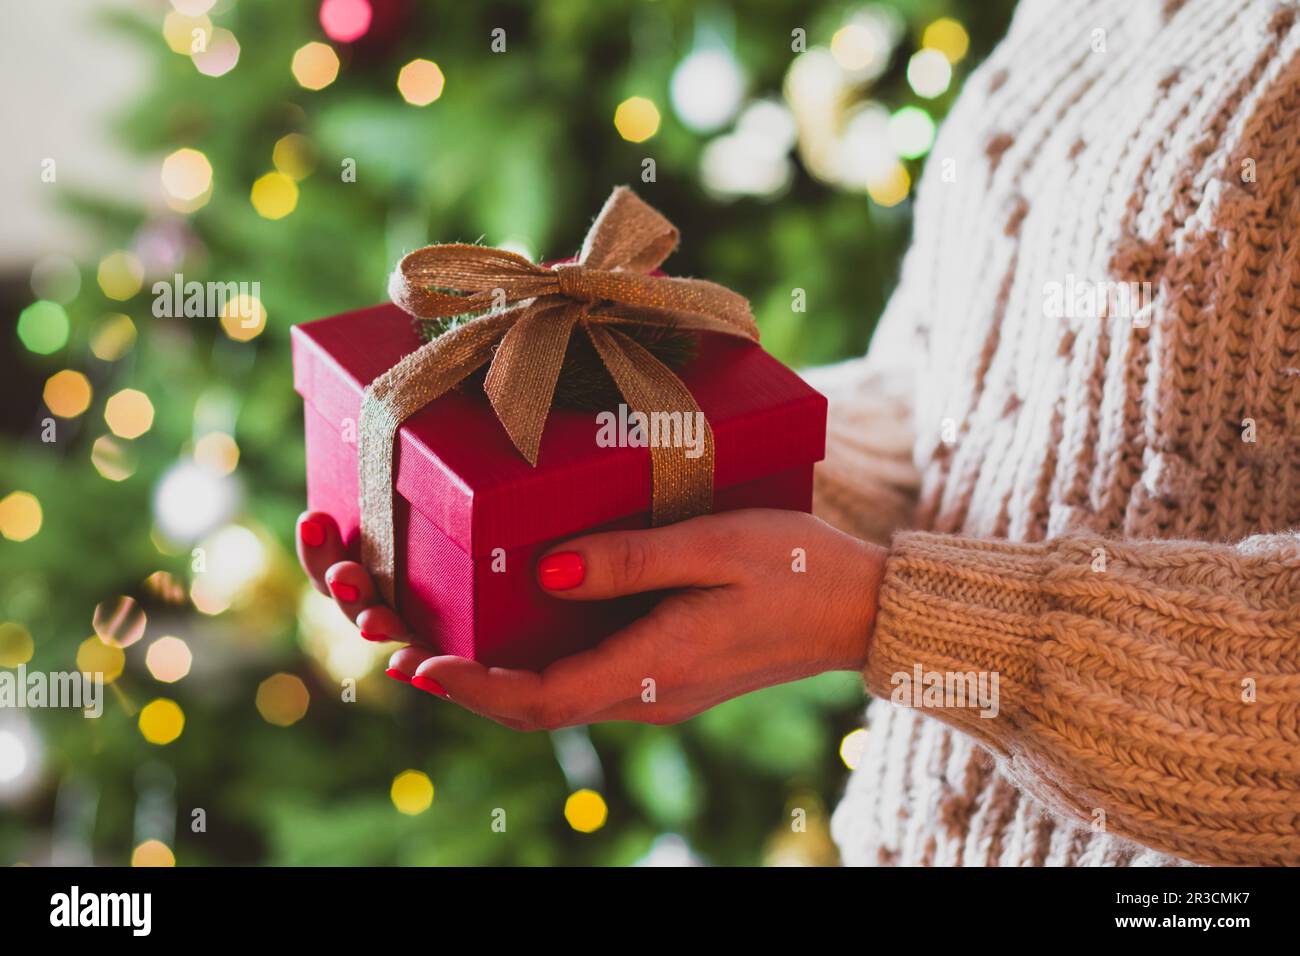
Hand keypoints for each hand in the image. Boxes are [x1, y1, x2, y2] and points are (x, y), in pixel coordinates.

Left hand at [295, 508, 885, 729]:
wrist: (861, 609)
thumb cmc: (797, 568)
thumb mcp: (716, 547)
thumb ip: (632, 559)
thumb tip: (545, 569)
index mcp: (655, 669)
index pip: (540, 699)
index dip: (471, 688)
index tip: (415, 666)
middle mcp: (647, 693)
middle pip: (534, 705)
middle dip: (462, 684)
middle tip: (399, 647)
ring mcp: (658, 689)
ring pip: (555, 694)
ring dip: (492, 676)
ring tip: (436, 637)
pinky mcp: (667, 672)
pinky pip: (584, 678)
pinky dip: (534, 663)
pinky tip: (514, 625)